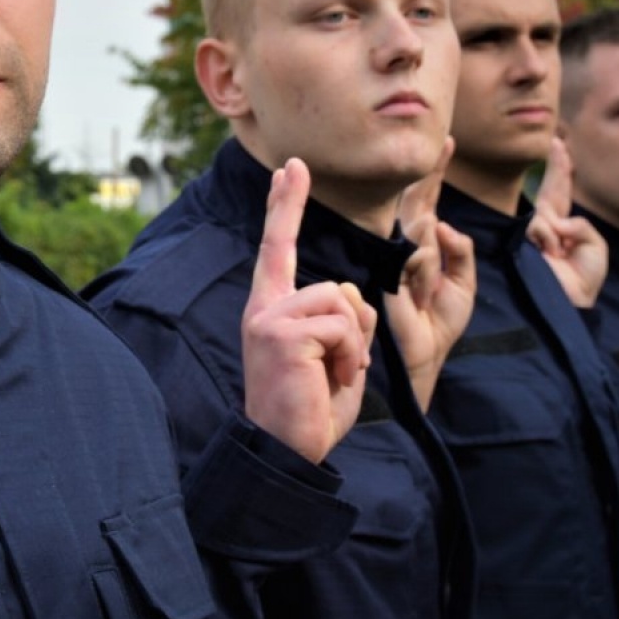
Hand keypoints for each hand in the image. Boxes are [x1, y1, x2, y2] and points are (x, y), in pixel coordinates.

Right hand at [241, 158, 376, 462]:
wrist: (287, 451)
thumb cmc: (310, 410)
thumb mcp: (334, 355)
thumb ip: (342, 319)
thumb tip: (351, 298)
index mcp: (271, 310)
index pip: (279, 247)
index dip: (286, 205)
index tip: (290, 167)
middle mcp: (264, 308)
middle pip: (336, 287)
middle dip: (355, 330)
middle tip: (337, 372)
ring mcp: (269, 318)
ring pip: (342, 302)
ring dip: (354, 345)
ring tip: (334, 376)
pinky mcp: (281, 332)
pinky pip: (342, 325)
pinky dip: (351, 355)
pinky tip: (333, 379)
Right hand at [389, 139, 475, 409]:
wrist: (419, 359)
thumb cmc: (437, 327)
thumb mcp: (463, 286)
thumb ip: (460, 251)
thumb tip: (440, 222)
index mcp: (423, 249)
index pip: (428, 203)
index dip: (436, 172)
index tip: (448, 141)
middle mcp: (404, 247)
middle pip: (420, 205)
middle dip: (434, 182)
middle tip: (445, 150)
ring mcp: (391, 257)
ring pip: (425, 233)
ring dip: (436, 266)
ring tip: (427, 296)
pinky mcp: (383, 268)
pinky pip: (420, 254)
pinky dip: (428, 276)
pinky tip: (418, 299)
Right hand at [527, 136, 607, 307]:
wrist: (571, 301)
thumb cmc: (584, 278)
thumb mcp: (596, 246)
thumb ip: (581, 225)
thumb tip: (556, 222)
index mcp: (567, 226)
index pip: (563, 192)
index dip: (562, 170)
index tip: (561, 146)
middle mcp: (549, 226)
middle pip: (551, 191)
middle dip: (556, 167)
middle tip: (558, 141)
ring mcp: (536, 233)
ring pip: (547, 215)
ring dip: (557, 232)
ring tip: (559, 252)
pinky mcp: (526, 242)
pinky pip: (543, 227)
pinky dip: (551, 239)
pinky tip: (552, 252)